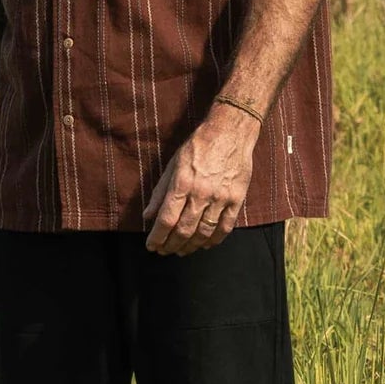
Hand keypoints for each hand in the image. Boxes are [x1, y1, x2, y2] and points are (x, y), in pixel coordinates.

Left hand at [142, 102, 258, 254]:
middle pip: (184, 230)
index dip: (157, 237)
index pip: (166, 219)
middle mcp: (201, 193)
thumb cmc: (198, 147)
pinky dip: (214, 240)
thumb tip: (148, 216)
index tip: (152, 246)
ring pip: (204, 232)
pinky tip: (205, 245)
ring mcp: (221, 197)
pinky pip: (225, 227)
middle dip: (171, 245)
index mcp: (182, 183)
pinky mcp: (237, 199)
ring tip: (182, 250)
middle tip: (165, 251)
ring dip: (191, 246)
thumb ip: (160, 192)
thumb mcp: (173, 165)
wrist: (230, 132)